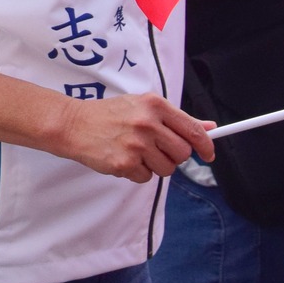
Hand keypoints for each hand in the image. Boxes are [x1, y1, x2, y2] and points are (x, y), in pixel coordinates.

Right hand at [45, 92, 214, 181]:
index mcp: (155, 105)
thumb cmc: (110, 115)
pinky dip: (137, 172)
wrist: (74, 124)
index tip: (209, 155)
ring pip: (167, 169)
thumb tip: (209, 128)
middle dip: (173, 156)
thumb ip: (176, 119)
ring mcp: (136, 144)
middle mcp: (147, 123)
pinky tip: (123, 158)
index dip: (205, 146)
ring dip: (155, 165)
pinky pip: (146, 177)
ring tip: (136, 151)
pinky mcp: (124, 163)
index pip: (193, 130)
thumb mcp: (143, 107)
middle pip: (182, 153)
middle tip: (155, 149)